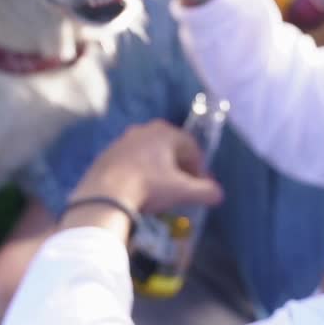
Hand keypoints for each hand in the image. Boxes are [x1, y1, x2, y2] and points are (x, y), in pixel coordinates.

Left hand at [68, 120, 224, 215]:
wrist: (104, 194)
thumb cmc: (149, 187)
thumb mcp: (183, 191)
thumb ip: (206, 191)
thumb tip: (218, 194)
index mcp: (165, 132)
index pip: (191, 147)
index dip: (200, 168)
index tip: (201, 186)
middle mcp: (144, 130)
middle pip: (170, 149)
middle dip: (179, 168)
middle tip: (183, 188)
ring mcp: (123, 140)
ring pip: (149, 155)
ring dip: (158, 170)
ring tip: (160, 192)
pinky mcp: (107, 154)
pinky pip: (131, 162)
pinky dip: (139, 173)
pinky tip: (138, 191)